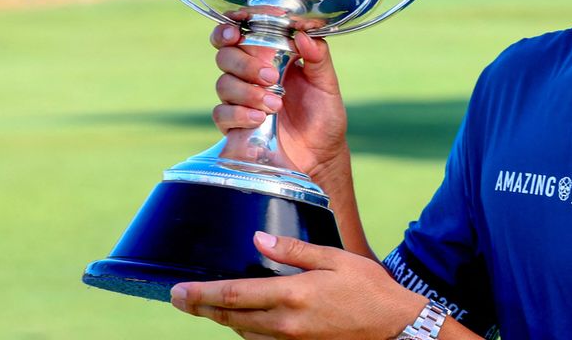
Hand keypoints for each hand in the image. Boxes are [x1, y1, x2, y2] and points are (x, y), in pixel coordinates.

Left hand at [170, 232, 422, 339]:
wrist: (394, 326)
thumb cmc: (369, 287)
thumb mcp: (335, 259)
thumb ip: (295, 250)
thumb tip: (259, 240)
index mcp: (292, 295)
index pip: (234, 295)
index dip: (202, 294)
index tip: (178, 290)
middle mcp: (286, 323)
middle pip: (230, 317)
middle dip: (201, 307)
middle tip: (178, 298)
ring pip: (242, 332)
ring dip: (222, 318)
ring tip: (206, 304)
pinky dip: (244, 330)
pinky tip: (240, 320)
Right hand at [210, 25, 347, 177]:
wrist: (322, 155)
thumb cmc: (324, 115)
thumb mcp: (326, 83)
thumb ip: (318, 57)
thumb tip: (302, 35)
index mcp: (271, 57)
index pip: (240, 36)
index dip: (229, 30)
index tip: (235, 33)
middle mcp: (250, 76)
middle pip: (226, 57)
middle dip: (245, 64)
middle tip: (271, 77)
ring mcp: (241, 100)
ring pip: (223, 84)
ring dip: (248, 92)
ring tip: (275, 104)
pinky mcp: (235, 125)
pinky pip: (222, 113)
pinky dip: (239, 113)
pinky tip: (260, 118)